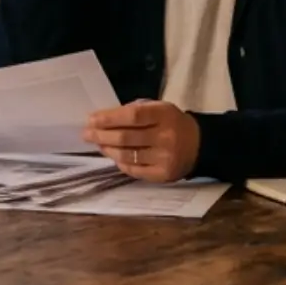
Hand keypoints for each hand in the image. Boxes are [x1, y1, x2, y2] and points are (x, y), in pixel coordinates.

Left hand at [82, 100, 200, 181]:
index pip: (132, 116)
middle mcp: (166, 137)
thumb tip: (103, 119)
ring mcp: (165, 158)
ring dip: (108, 149)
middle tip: (86, 133)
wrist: (199, 145)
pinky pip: (134, 170)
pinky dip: (120, 162)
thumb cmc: (172, 123)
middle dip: (101, 135)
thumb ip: (135, 112)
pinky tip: (114, 156)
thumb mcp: (159, 109)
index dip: (109, 118)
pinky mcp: (163, 175)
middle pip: (126, 138)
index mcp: (165, 115)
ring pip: (127, 155)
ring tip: (98, 143)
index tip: (91, 119)